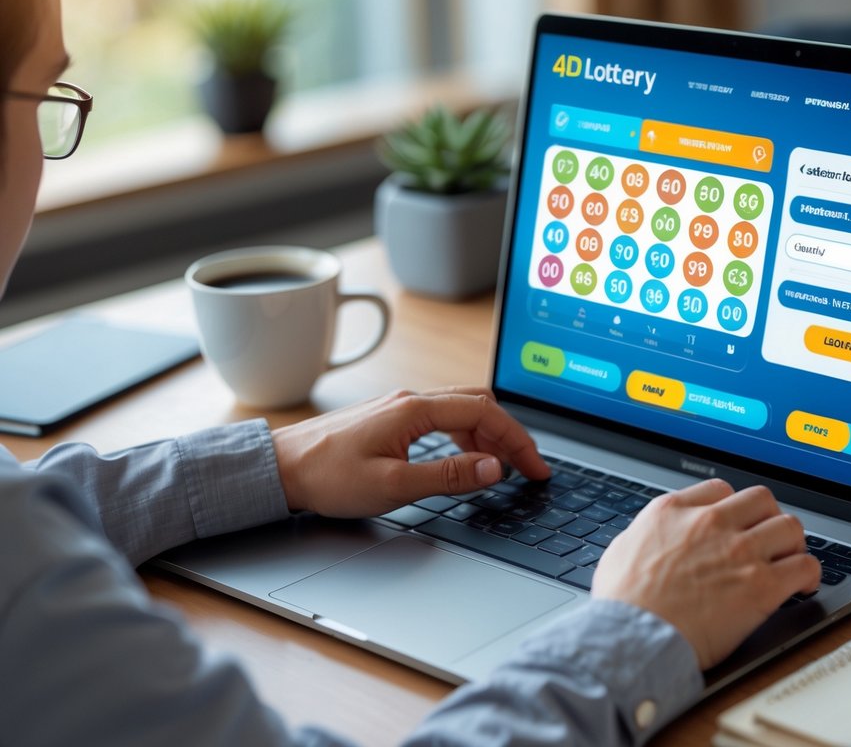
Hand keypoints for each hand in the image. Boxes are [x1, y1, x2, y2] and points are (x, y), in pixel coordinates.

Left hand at [271, 387, 548, 515]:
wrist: (280, 469)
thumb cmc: (328, 477)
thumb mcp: (394, 485)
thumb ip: (449, 476)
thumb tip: (494, 468)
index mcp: (415, 410)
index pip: (485, 413)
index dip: (517, 440)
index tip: (536, 467)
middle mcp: (410, 400)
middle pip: (479, 405)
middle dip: (510, 434)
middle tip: (530, 466)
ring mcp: (399, 407)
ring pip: (461, 409)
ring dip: (489, 433)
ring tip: (504, 465)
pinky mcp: (390, 419)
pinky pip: (442, 416)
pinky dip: (466, 433)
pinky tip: (467, 455)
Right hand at [592, 479, 820, 669]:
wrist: (633, 637)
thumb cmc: (622, 604)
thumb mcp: (623, 548)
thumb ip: (648, 533)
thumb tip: (654, 537)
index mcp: (675, 511)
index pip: (721, 490)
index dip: (734, 507)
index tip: (738, 522)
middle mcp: (711, 523)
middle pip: (762, 500)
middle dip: (768, 518)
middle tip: (769, 539)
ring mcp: (739, 552)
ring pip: (789, 527)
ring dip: (793, 544)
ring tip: (791, 560)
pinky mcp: (761, 585)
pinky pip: (804, 566)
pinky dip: (809, 574)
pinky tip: (804, 585)